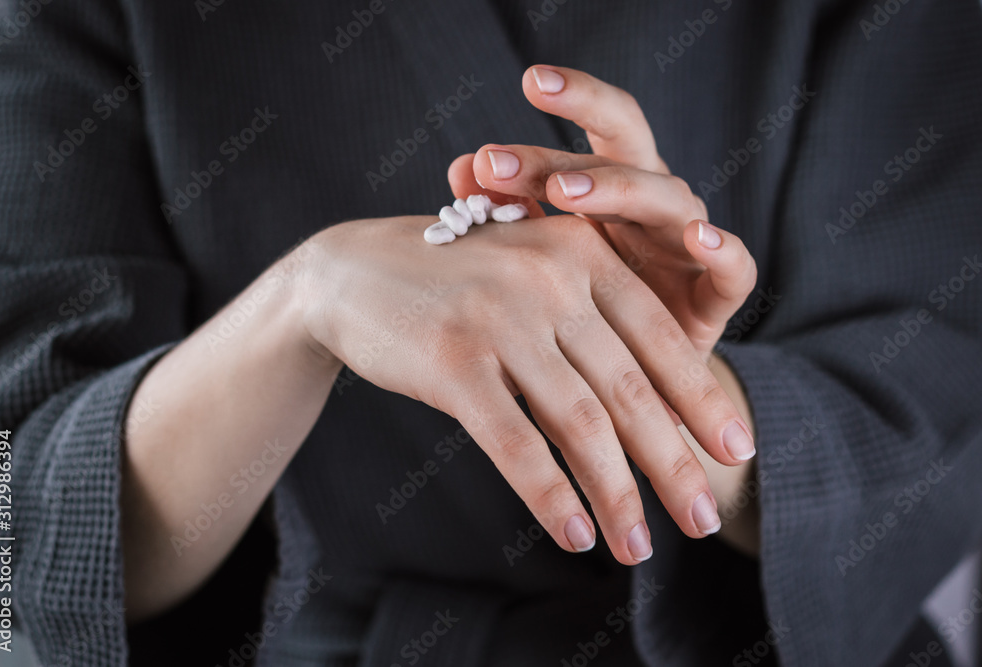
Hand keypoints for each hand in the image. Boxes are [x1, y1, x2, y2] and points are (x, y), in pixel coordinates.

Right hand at [299, 215, 755, 563]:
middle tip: (703, 519)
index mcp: (581, 252)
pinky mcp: (454, 360)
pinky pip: (516, 442)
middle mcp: (549, 277)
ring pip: (580, 423)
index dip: (701, 399)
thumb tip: (654, 415)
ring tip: (640, 549)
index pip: (659, 337)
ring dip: (617, 494)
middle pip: (629, 388)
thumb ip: (588, 327)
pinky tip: (574, 535)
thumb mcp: (532, 281)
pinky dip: (550, 495)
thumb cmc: (455, 284)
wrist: (351, 273)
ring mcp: (501, 318)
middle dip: (674, 462)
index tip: (735, 451)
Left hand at [447, 65, 756, 356]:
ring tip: (567, 191)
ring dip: (622, 190)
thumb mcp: (541, 263)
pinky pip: (733, 268)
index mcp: (610, 190)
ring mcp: (685, 247)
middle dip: (583, 121)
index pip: (589, 133)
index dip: (560, 112)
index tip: (516, 105)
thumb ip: (509, 211)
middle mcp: (650, 205)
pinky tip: (697, 236)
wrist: (631, 390)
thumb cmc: (579, 315)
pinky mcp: (715, 297)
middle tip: (525, 125)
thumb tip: (460, 166)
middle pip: (628, 146)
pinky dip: (723, 250)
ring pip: (669, 198)